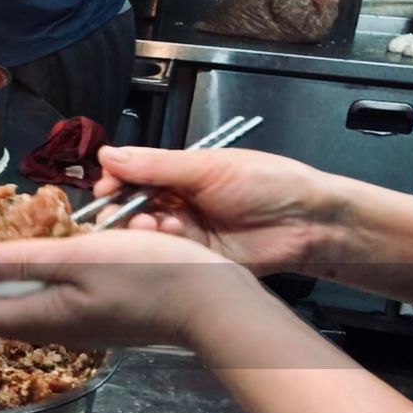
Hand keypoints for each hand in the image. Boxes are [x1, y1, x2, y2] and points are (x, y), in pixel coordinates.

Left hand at [0, 230, 261, 350]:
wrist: (211, 304)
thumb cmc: (149, 275)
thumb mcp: (82, 256)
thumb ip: (26, 260)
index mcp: (46, 317)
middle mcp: (59, 330)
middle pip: (3, 316)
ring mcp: (83, 328)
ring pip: (31, 309)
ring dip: (14, 283)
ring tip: (11, 252)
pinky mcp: (104, 321)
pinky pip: (59, 304)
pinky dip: (44, 283)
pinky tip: (58, 258)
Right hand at [93, 146, 331, 274]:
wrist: (307, 223)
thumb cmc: (268, 184)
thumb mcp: (208, 167)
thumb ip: (157, 164)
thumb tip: (109, 154)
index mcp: (177, 173)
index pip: (129, 175)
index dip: (113, 182)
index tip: (106, 189)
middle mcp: (174, 201)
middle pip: (128, 207)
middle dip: (121, 211)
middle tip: (128, 214)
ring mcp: (182, 232)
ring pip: (141, 233)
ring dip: (140, 230)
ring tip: (153, 225)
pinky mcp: (190, 258)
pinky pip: (161, 254)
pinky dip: (160, 247)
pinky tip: (173, 238)